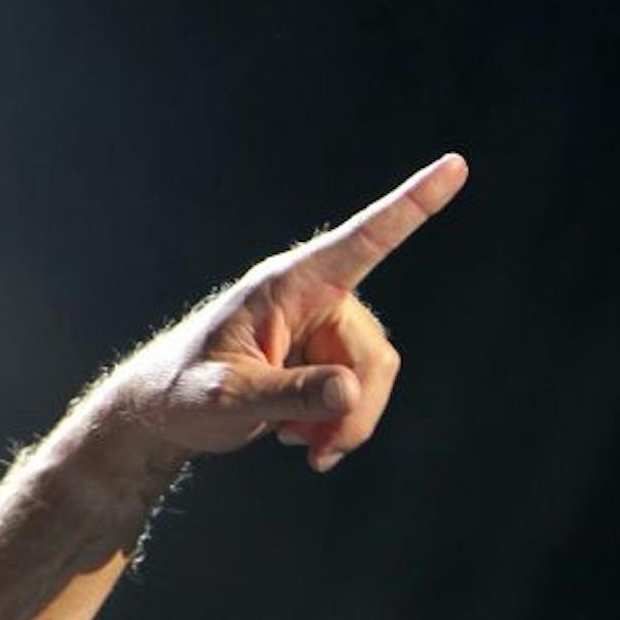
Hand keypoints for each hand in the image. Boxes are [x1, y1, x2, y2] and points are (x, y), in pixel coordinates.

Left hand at [120, 153, 466, 471]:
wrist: (163, 414)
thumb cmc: (180, 394)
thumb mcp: (225, 399)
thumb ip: (286, 394)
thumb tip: (350, 390)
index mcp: (284, 285)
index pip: (359, 242)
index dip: (411, 206)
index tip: (456, 164)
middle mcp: (312, 298)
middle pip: (373, 354)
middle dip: (355, 411)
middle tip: (316, 455)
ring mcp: (323, 329)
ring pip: (373, 378)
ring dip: (344, 423)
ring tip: (297, 446)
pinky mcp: (326, 358)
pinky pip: (360, 395)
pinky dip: (338, 426)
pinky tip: (299, 439)